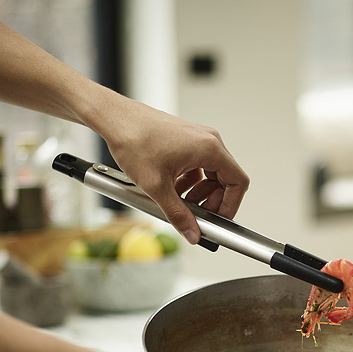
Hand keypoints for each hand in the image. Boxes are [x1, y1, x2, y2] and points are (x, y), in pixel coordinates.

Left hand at [96, 97, 248, 244]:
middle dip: (211, 201)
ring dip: (198, 192)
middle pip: (225, 179)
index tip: (219, 219)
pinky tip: (170, 189)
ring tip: (179, 202)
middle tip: (196, 215)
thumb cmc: (134, 139)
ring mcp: (198, 138)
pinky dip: (188, 181)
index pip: (238, 182)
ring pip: (210, 174)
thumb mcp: (157, 186)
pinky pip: (197, 166)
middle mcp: (208, 140)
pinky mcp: (186, 140)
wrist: (114, 118)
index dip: (230, 206)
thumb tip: (192, 233)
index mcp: (209, 148)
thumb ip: (178, 214)